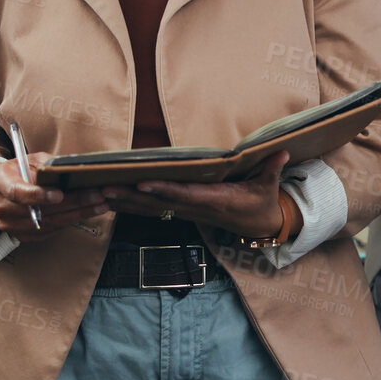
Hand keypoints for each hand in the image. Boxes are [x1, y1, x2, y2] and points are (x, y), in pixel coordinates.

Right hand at [0, 152, 107, 241]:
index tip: (59, 194)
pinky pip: (50, 231)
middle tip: (97, 196)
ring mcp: (11, 225)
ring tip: (100, 205)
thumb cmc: (15, 171)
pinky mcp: (22, 236)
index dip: (39, 195)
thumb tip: (72, 166)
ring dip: (78, 214)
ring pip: (49, 223)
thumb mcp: (27, 160)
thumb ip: (47, 163)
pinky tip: (87, 213)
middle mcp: (3, 208)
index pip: (18, 192)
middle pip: (41, 210)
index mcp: (2, 184)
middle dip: (73, 203)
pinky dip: (70, 222)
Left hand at [108, 150, 291, 239]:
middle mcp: (196, 209)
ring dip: (125, 203)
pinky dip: (131, 207)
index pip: (184, 195)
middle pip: (158, 203)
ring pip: (150, 209)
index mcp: (215, 201)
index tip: (142, 182)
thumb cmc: (261, 203)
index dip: (163, 189)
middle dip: (131, 196)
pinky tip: (111, 203)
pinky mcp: (182, 213)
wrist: (259, 227)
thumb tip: (281, 152)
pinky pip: (152, 211)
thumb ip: (271, 169)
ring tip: (98, 194)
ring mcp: (187, 213)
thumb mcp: (269, 187)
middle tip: (104, 188)